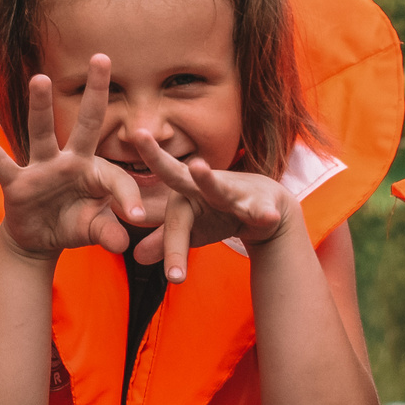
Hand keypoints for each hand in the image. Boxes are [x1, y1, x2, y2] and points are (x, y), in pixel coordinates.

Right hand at [0, 59, 146, 259]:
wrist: (40, 239)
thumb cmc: (73, 225)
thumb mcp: (93, 230)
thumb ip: (107, 232)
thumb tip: (122, 243)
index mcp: (95, 171)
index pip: (116, 177)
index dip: (127, 197)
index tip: (136, 217)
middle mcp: (69, 161)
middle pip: (86, 123)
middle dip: (95, 92)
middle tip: (102, 58)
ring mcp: (42, 169)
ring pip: (42, 133)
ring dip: (41, 107)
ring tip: (40, 79)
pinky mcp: (17, 184)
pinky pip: (1, 163)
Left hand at [124, 132, 297, 281]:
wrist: (267, 210)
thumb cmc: (219, 215)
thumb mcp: (192, 229)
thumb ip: (166, 240)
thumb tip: (137, 257)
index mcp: (184, 194)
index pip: (169, 218)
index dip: (168, 247)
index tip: (150, 267)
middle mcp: (203, 187)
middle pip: (176, 175)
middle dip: (156, 158)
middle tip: (138, 136)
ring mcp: (232, 191)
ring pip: (218, 186)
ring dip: (208, 178)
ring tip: (197, 167)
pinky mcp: (260, 201)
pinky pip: (260, 208)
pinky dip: (263, 212)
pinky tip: (267, 216)